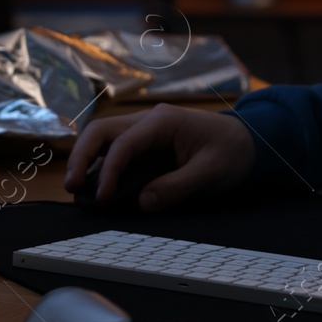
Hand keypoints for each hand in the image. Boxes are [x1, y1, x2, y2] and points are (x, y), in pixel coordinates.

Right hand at [63, 102, 256, 209]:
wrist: (249, 141)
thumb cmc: (232, 151)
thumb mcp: (210, 172)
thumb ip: (176, 187)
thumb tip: (142, 201)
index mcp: (164, 121)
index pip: (124, 143)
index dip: (108, 170)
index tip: (102, 197)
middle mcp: (150, 120)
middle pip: (102, 130)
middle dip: (82, 156)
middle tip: (71, 187)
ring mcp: (147, 129)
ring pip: (105, 137)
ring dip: (88, 159)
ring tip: (77, 189)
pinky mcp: (148, 142)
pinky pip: (117, 149)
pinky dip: (102, 164)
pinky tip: (97, 184)